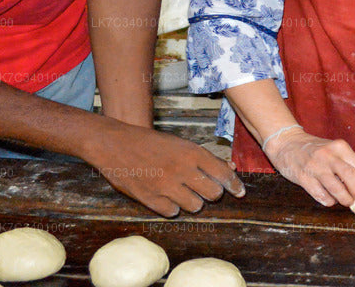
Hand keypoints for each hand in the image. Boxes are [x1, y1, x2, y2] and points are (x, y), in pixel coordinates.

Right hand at [85, 122, 244, 217]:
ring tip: (183, 192)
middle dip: (212, 193)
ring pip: (195, 206)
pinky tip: (167, 197)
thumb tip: (228, 168)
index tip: (240, 192)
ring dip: (193, 201)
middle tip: (204, 190)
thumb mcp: (179, 143)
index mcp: (191, 152)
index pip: (223, 173)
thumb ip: (203, 157)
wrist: (114, 144)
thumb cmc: (149, 142)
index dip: (234, 185)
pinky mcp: (150, 199)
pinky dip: (173, 207)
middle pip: (213, 193)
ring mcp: (165, 186)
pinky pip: (173, 212)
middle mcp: (181, 170)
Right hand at [263, 126, 354, 207]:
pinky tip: (329, 198)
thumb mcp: (334, 151)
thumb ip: (349, 167)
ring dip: (344, 199)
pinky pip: (321, 196)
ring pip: (337, 189)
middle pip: (351, 177)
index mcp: (340, 147)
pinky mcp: (303, 177)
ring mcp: (315, 166)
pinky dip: (329, 201)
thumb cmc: (316, 151)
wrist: (287, 144)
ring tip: (345, 201)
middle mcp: (329, 155)